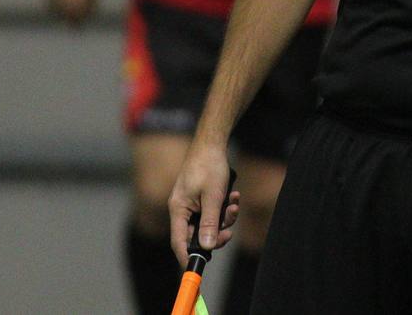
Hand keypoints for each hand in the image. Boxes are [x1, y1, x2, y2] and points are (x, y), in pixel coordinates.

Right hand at [168, 141, 240, 266]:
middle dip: (216, 233)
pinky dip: (224, 208)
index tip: (198, 268)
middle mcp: (182, 208)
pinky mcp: (201, 198)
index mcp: (178, 209)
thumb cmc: (209, 166)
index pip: (178, 241)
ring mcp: (192, 203)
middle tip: (229, 232)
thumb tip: (208, 247)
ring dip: (224, 218)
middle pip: (196, 234)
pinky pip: (213, 212)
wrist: (212, 143)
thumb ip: (210, 222)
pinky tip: (233, 197)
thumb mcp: (213, 196)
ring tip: (234, 205)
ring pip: (208, 223)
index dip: (187, 256)